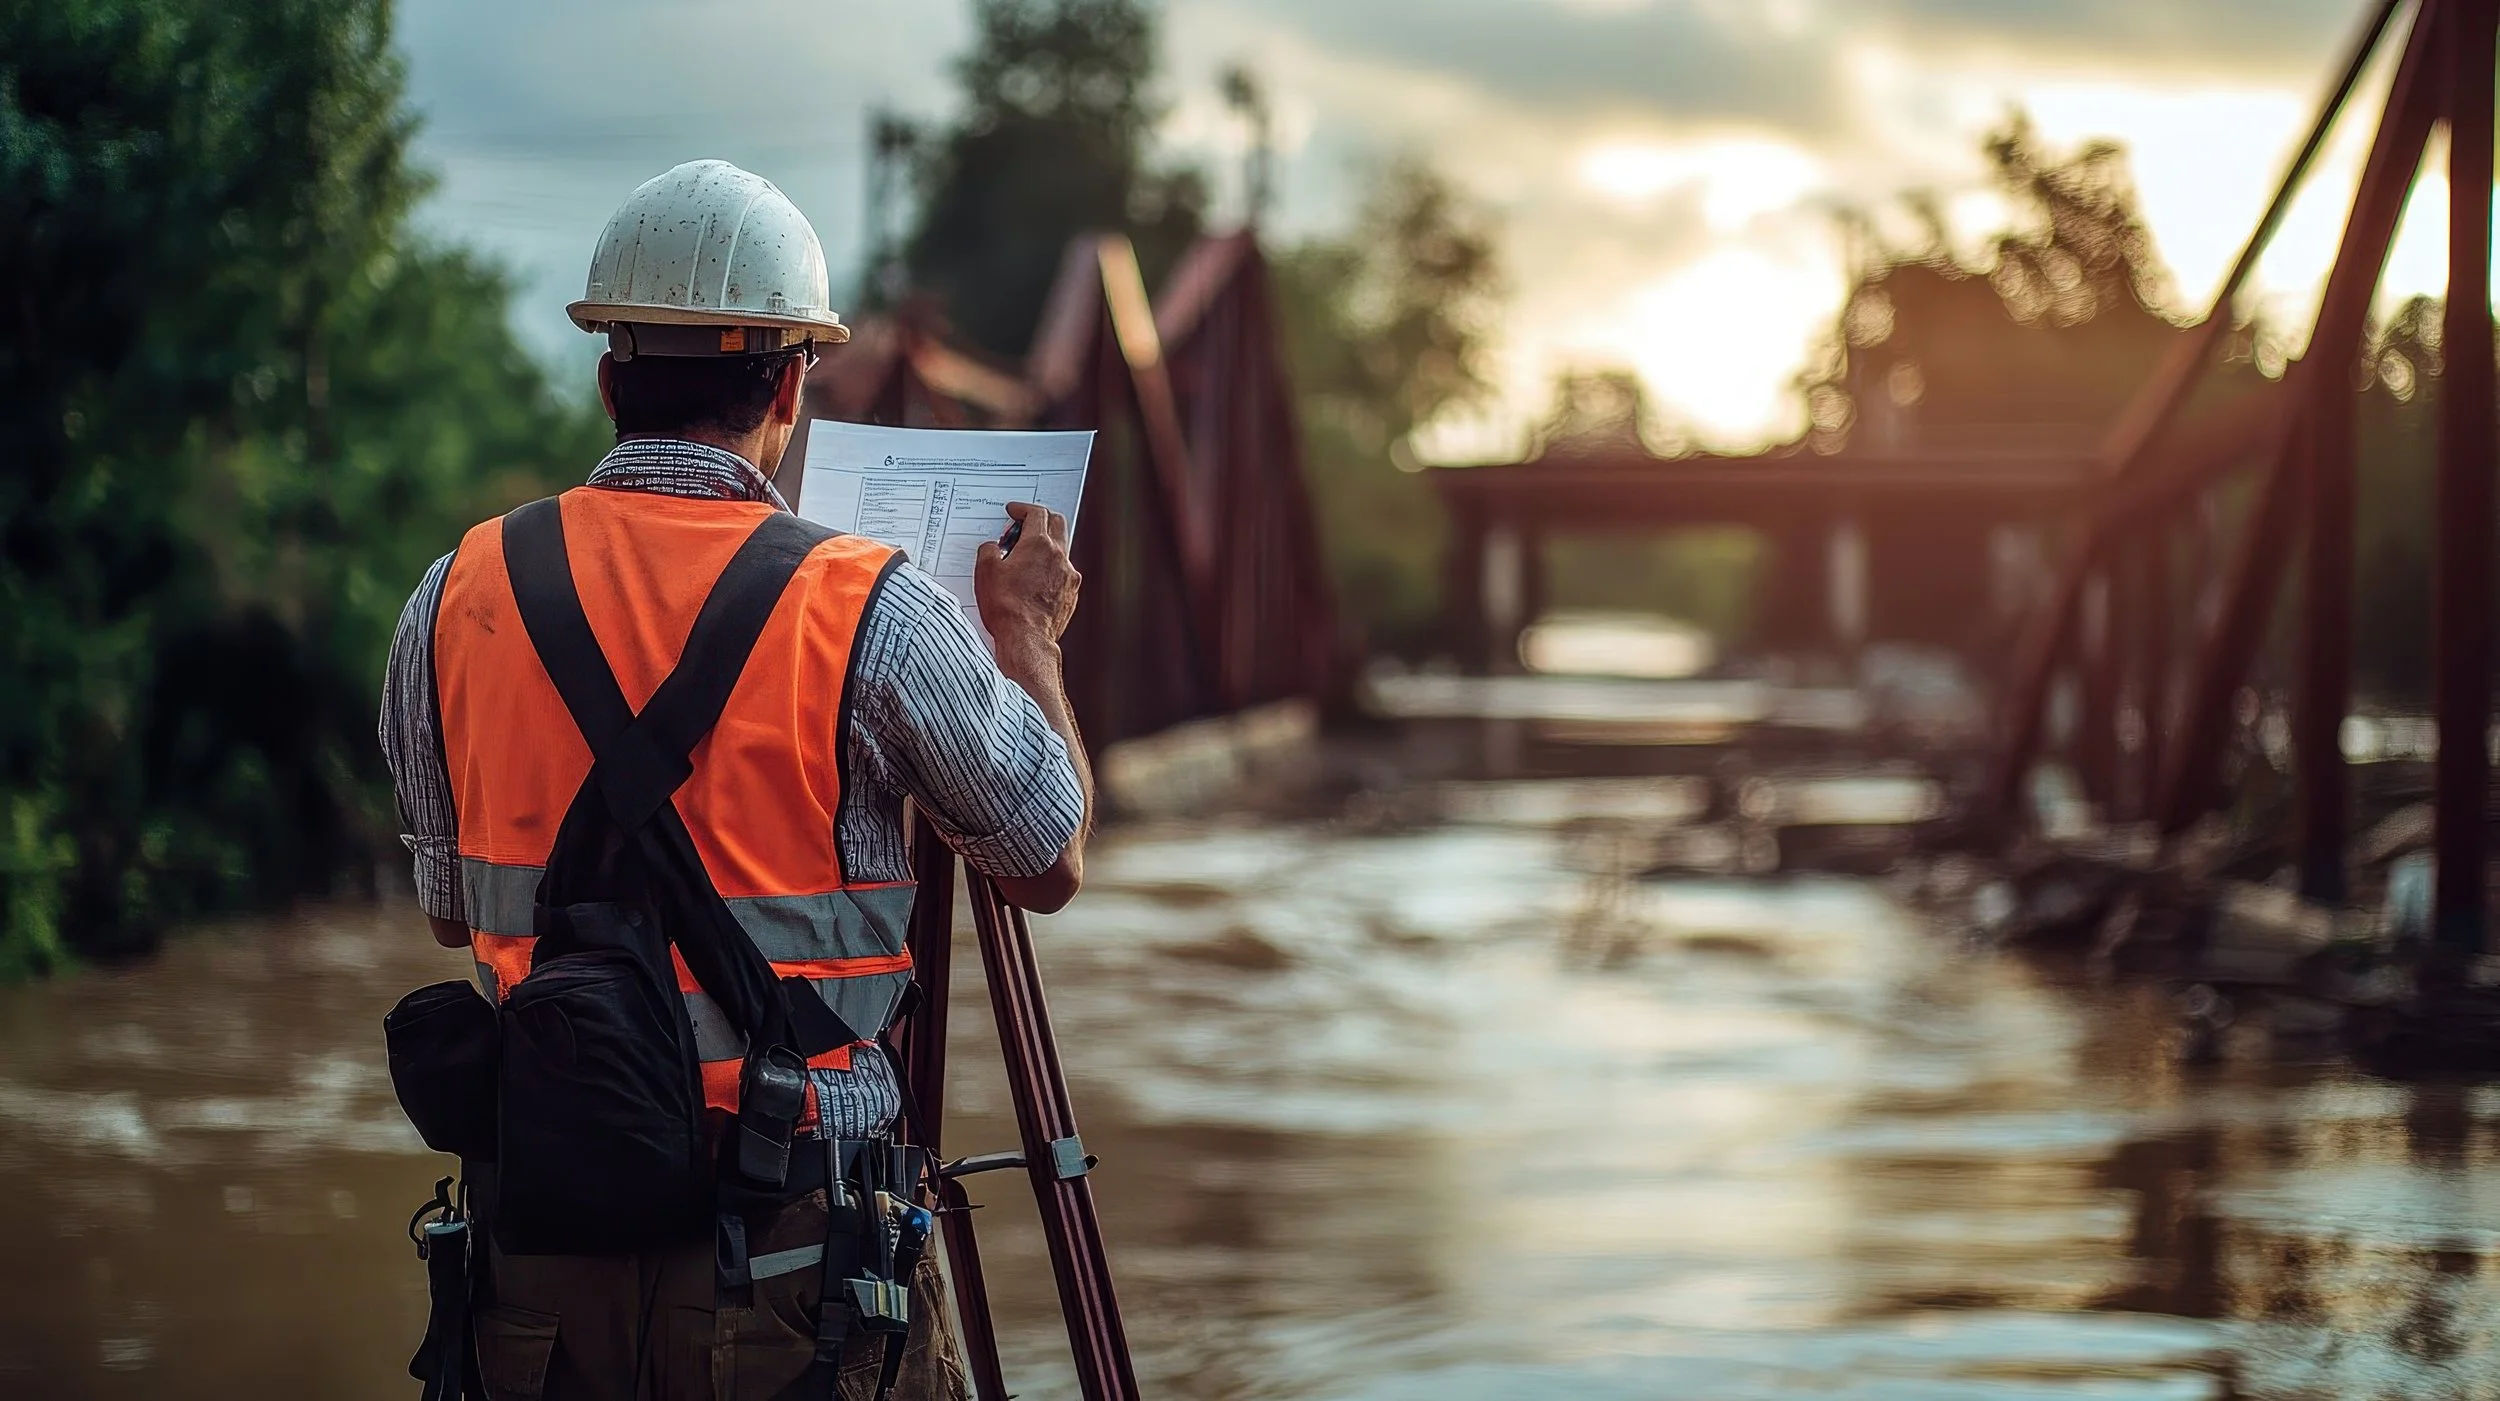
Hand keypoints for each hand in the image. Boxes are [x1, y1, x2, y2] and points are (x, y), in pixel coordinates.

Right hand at [974, 502, 1079, 644]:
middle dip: (1040, 519)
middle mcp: (1059, 557)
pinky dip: (1050, 569)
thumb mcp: (985, 571)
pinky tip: (1035, 580)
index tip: (1015, 511)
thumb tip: (992, 548)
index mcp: (1039, 545)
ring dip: (1046, 546)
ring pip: (1062, 549)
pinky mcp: (1071, 594)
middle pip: (1057, 524)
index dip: (1023, 509)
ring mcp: (1069, 576)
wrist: (1026, 640)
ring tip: (1026, 557)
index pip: (1036, 513)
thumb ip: (988, 550)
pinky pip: (1063, 573)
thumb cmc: (1007, 609)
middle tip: (1024, 526)